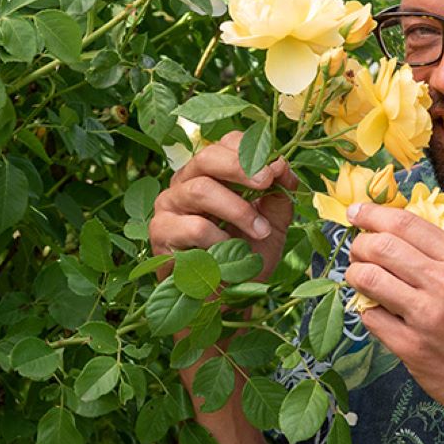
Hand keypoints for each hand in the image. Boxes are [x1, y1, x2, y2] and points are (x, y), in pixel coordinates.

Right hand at [149, 130, 297, 281]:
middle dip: (241, 167)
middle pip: (208, 156)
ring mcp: (169, 205)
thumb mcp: (272, 224)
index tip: (276, 171)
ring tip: (260, 231)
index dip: (253, 151)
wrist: (225, 301)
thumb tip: (282, 165)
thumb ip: (279, 195)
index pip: (226, 143)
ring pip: (201, 189)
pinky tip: (228, 253)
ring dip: (237, 209)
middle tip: (267, 181)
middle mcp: (186, 181)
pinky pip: (193, 227)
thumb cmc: (244, 258)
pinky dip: (219, 239)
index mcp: (213, 172)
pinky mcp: (160, 232)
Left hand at [344, 203, 443, 428]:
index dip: (373, 214)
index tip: (356, 212)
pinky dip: (367, 309)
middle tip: (357, 251)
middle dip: (359, 245)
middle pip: (380, 247)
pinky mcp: (411, 348)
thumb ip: (439, 254)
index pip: (405, 224)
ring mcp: (426, 317)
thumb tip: (391, 232)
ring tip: (359, 278)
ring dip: (355, 274)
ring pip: (368, 278)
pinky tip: (377, 310)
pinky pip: (370, 316)